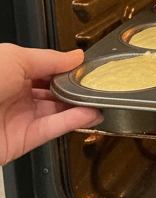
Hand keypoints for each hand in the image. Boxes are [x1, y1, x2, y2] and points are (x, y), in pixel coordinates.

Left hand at [0, 45, 102, 165]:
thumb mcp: (14, 58)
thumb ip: (49, 59)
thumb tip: (75, 57)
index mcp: (10, 72)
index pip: (47, 68)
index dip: (68, 66)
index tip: (89, 64)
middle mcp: (14, 95)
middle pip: (54, 89)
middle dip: (77, 85)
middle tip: (100, 80)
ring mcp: (19, 118)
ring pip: (57, 110)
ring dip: (80, 103)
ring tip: (102, 96)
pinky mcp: (23, 140)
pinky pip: (53, 129)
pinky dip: (74, 121)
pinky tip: (91, 112)